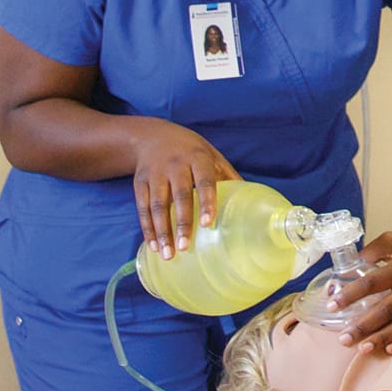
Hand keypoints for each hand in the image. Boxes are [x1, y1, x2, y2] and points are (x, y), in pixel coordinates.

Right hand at [130, 119, 239, 259]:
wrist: (153, 136)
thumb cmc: (190, 150)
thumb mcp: (211, 154)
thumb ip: (226, 175)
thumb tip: (251, 200)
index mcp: (197, 158)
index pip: (204, 180)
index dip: (206, 202)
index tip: (208, 224)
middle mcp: (175, 165)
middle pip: (178, 196)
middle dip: (181, 223)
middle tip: (184, 247)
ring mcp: (155, 174)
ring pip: (157, 205)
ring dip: (161, 231)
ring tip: (168, 254)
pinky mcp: (140, 182)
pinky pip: (142, 208)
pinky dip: (147, 228)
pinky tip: (153, 245)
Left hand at [329, 230, 391, 355]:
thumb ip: (373, 249)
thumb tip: (352, 263)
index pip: (373, 282)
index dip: (352, 294)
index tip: (332, 305)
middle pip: (386, 309)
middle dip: (364, 325)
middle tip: (343, 339)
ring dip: (382, 337)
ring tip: (362, 348)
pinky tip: (390, 350)